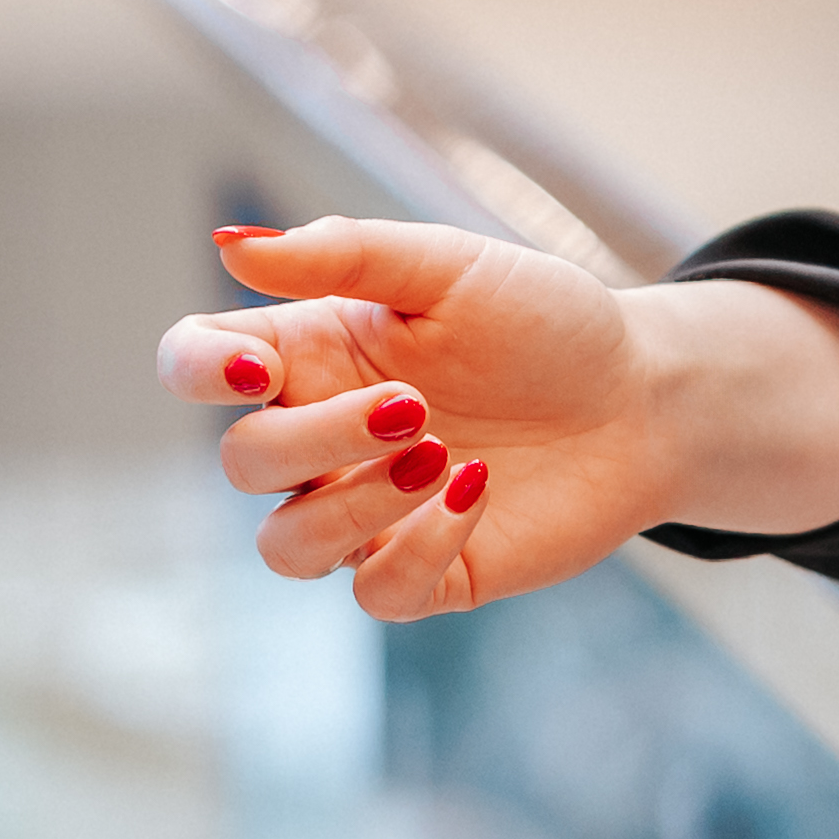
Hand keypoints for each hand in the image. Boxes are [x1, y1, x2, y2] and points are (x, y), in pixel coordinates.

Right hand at [154, 217, 679, 619]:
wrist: (643, 398)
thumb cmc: (542, 323)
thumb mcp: (450, 266)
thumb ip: (343, 253)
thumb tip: (230, 245)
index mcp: (310, 353)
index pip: (197, 363)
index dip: (196, 370)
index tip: (254, 368)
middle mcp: (322, 439)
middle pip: (245, 462)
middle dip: (316, 439)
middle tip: (414, 404)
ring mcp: (367, 514)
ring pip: (287, 546)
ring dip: (354, 504)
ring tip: (440, 453)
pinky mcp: (425, 574)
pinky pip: (375, 593)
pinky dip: (417, 549)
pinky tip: (475, 493)